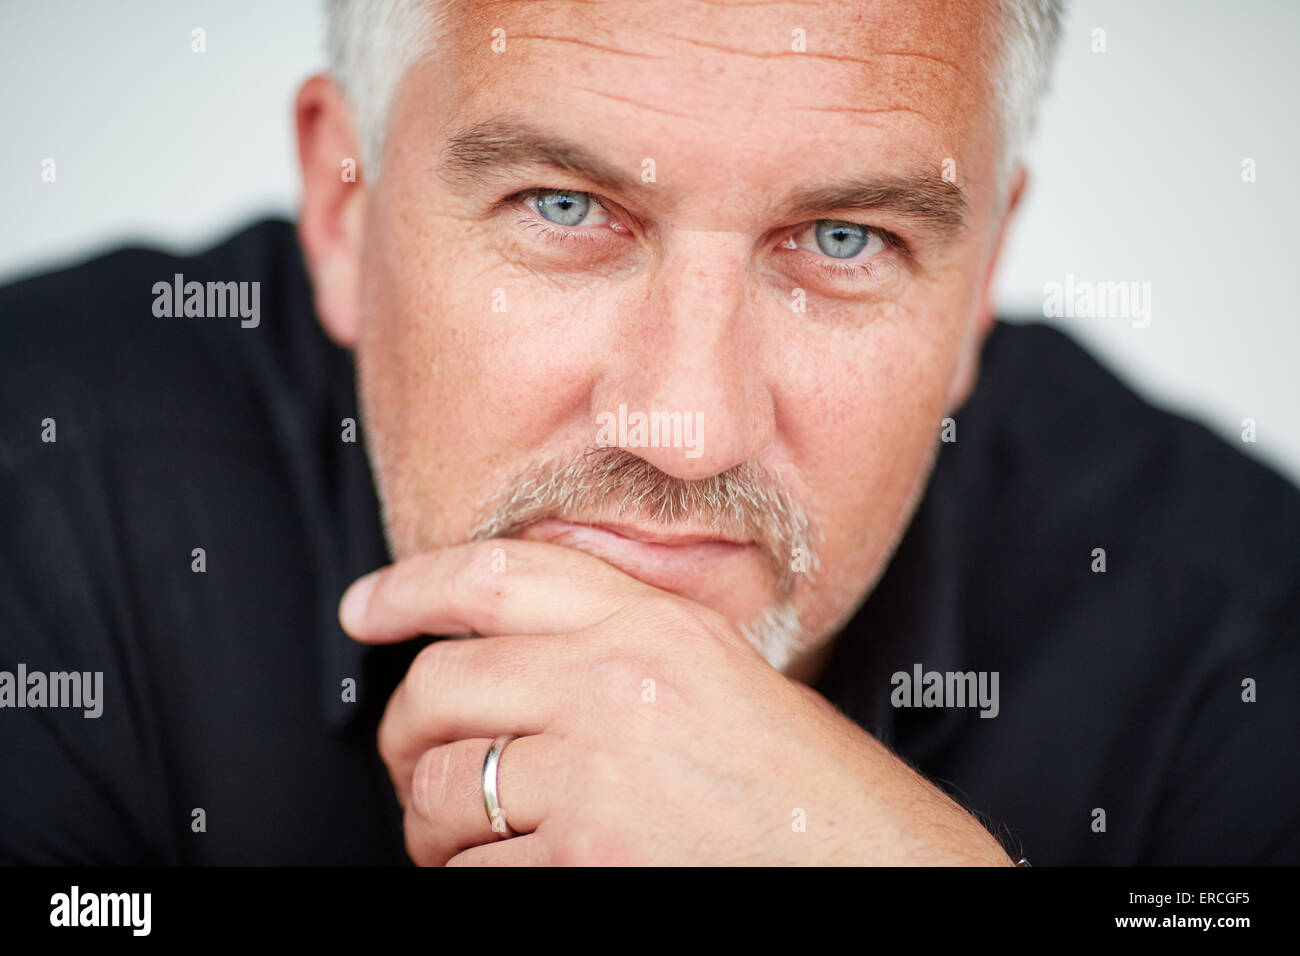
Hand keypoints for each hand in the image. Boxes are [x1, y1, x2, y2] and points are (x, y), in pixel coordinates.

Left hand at [339, 539, 1012, 865]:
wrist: (871, 869)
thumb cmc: (805, 788)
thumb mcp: (718, 676)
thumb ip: (619, 647)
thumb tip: (502, 660)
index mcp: (655, 623)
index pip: (497, 573)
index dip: (410, 585)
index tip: (365, 608)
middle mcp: (619, 681)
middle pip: (442, 685)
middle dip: (403, 734)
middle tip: (412, 763)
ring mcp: (600, 770)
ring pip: (445, 786)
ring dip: (430, 822)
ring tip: (458, 838)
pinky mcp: (589, 856)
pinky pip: (477, 865)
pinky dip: (473, 877)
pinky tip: (514, 872)